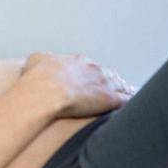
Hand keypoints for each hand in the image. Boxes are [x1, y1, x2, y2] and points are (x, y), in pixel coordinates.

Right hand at [19, 51, 133, 118]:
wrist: (45, 92)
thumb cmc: (37, 78)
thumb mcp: (35, 60)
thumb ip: (41, 58)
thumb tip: (40, 59)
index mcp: (77, 61)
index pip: (90, 67)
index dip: (92, 75)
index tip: (92, 82)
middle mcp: (94, 69)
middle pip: (109, 75)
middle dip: (110, 82)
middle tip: (112, 91)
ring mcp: (104, 83)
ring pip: (121, 85)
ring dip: (124, 91)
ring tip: (128, 97)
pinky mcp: (110, 98)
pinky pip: (127, 99)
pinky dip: (130, 101)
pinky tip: (132, 109)